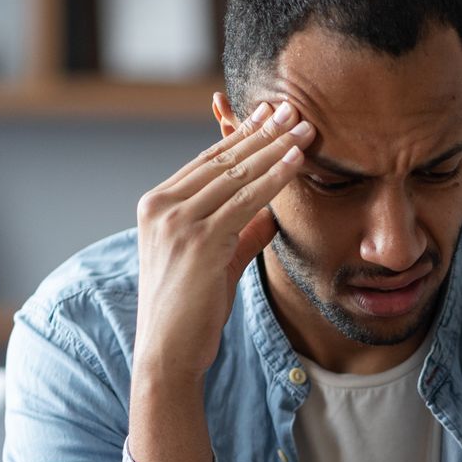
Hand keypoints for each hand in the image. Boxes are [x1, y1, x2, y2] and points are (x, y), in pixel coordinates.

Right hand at [132, 96, 314, 381]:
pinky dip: (274, 178)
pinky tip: (296, 161)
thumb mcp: (215, 263)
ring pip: (236, 174)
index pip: (207, 161)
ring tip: (304, 127)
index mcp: (157, 205)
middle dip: (261, 131)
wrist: (168, 353)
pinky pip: (245, 200)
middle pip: (222, 159)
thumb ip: (239, 235)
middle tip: (294, 108)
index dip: (242, 136)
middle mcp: (161, 206)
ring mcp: (176, 221)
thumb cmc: (191, 313)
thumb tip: (269, 216)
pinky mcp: (198, 240)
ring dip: (274, 147)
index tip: (271, 116)